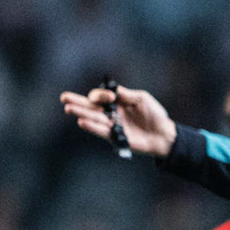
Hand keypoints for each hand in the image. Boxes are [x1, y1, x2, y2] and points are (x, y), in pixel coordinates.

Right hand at [59, 84, 176, 156]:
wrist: (165, 134)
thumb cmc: (154, 115)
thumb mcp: (141, 98)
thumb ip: (124, 94)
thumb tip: (109, 92)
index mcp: (116, 103)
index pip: (100, 97)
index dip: (100, 95)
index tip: (109, 97)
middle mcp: (111, 114)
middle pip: (91, 107)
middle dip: (78, 102)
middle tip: (64, 98)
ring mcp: (112, 126)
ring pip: (93, 118)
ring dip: (81, 113)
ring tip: (69, 108)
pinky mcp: (115, 138)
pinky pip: (101, 131)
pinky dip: (92, 127)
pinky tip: (82, 122)